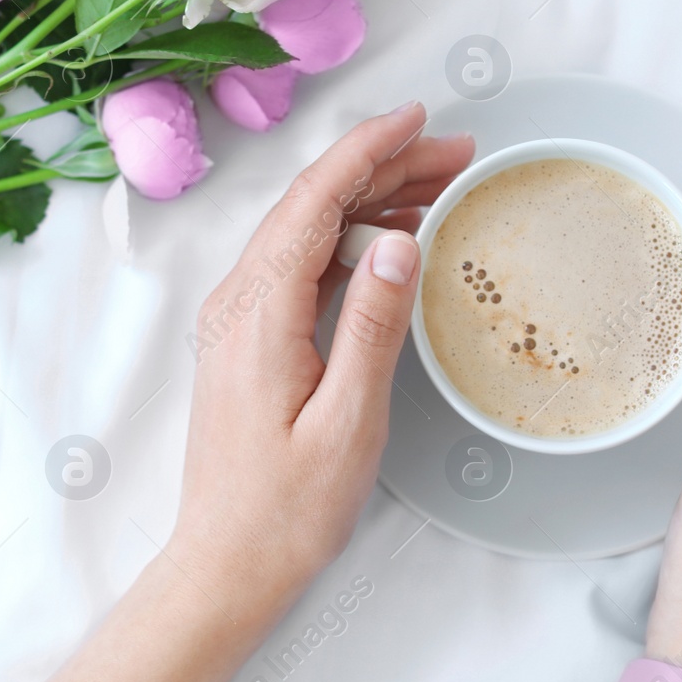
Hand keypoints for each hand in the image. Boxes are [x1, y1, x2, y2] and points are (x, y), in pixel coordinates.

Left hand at [168, 102, 474, 614]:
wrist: (225, 565)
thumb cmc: (286, 509)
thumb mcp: (348, 419)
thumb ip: (372, 323)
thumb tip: (399, 241)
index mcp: (257, 311)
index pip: (314, 200)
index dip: (367, 149)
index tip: (419, 117)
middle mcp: (238, 302)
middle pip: (311, 206)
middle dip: (382, 168)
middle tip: (456, 155)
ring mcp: (239, 319)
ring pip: (307, 232)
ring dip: (368, 202)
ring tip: (439, 189)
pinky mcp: (249, 340)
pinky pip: (301, 267)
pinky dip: (349, 242)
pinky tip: (391, 244)